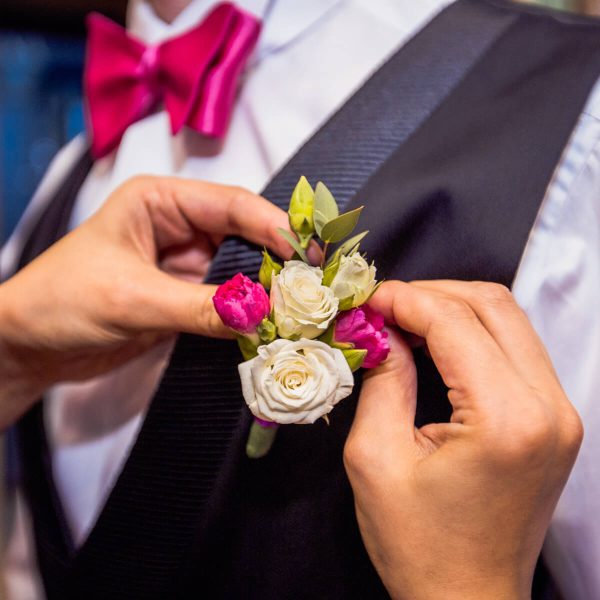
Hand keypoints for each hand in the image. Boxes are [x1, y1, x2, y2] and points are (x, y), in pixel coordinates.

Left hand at [0, 176, 298, 428]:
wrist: (30, 347)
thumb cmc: (63, 302)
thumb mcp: (131, 299)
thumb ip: (198, 307)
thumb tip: (261, 315)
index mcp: (160, 201)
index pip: (231, 204)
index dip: (274, 226)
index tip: (308, 254)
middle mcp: (179, 226)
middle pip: (245, 235)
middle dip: (279, 259)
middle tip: (316, 285)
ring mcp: (186, 264)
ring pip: (243, 269)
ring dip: (269, 288)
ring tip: (304, 307)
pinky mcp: (187, 297)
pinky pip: (230, 300)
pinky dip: (252, 312)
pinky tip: (274, 323)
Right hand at [344, 280, 582, 599]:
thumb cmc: (418, 544)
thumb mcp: (376, 457)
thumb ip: (383, 379)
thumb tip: (381, 329)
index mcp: (505, 419)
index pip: (454, 321)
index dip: (405, 298)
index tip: (367, 299)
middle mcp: (547, 407)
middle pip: (493, 305)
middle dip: (430, 293)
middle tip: (383, 307)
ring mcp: (560, 412)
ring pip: (508, 319)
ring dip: (452, 309)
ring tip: (404, 322)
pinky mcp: (554, 418)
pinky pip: (515, 348)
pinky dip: (472, 333)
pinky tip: (434, 343)